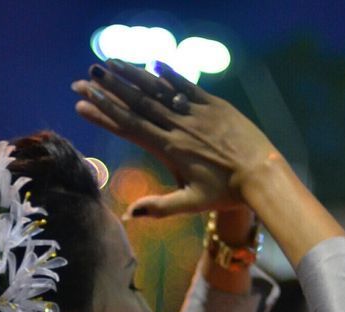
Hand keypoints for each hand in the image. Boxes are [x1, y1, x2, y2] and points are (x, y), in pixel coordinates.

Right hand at [72, 60, 279, 217]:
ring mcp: (197, 113)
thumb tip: (129, 215)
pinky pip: (187, 86)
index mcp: (169, 149)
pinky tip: (154, 63)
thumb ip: (159, 207)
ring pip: (159, 90)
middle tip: (86, 77)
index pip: (129, 127)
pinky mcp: (215, 105)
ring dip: (132, 75)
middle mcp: (179, 127)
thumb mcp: (191, 204)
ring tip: (110, 64)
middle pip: (137, 103)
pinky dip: (169, 74)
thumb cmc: (226, 194)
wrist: (262, 175)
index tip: (81, 104)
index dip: (103, 114)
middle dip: (108, 90)